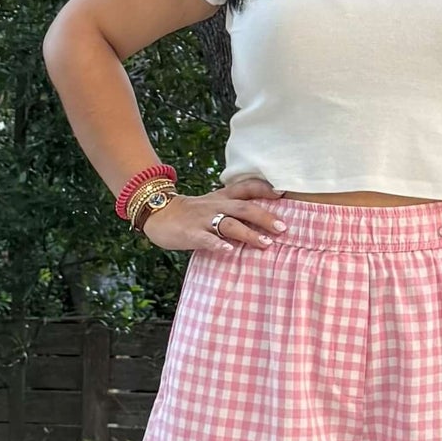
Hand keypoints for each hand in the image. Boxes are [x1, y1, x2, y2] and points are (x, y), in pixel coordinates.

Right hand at [140, 175, 285, 253]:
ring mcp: (203, 220)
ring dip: (248, 234)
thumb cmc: (191, 212)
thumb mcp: (214, 203)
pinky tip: (230, 252)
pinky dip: (218, 245)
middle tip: (283, 228)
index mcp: (222, 197)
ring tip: (265, 244)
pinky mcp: (190, 233)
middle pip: (243, 208)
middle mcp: (215, 205)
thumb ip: (235, 207)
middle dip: (264, 217)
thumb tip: (265, 216)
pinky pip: (206, 239)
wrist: (158, 213)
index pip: (246, 188)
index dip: (264, 189)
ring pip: (228, 224)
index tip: (283, 193)